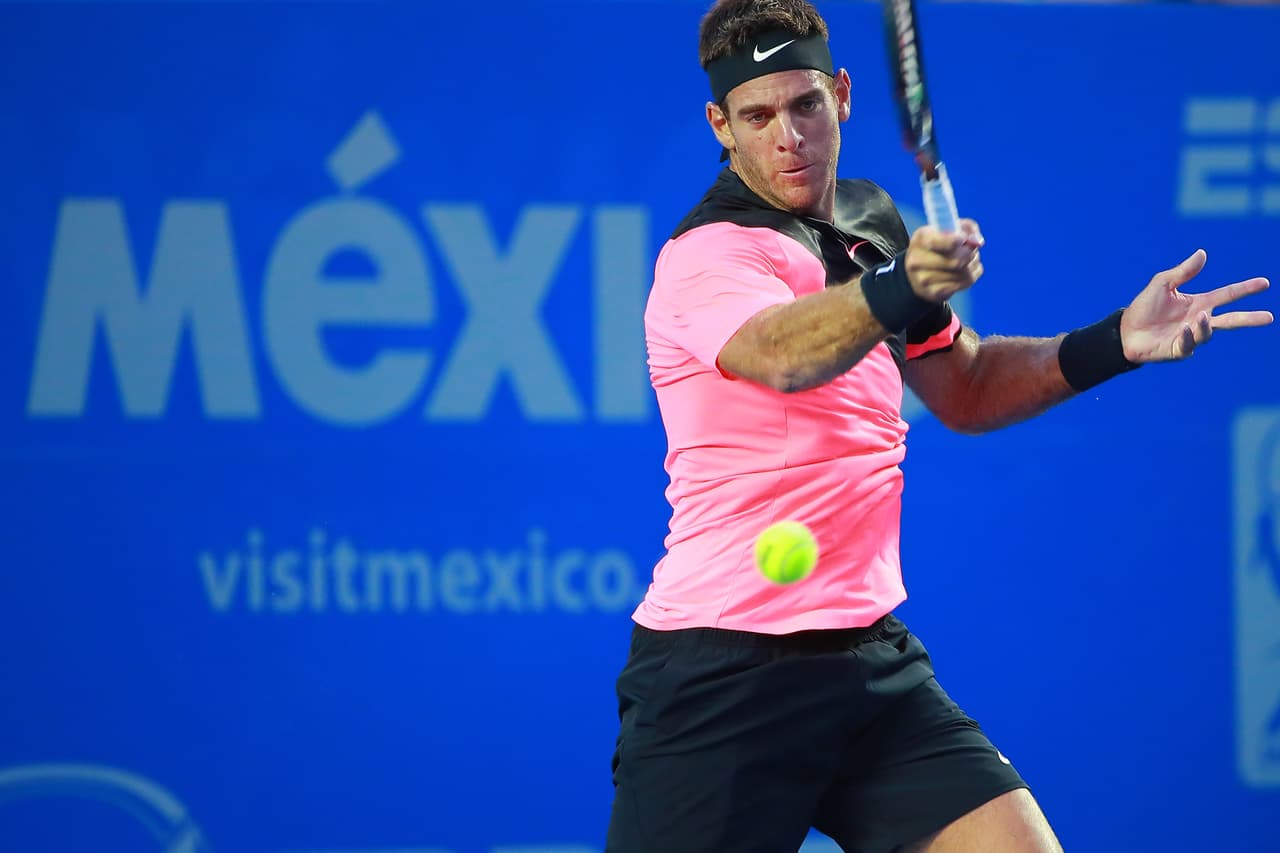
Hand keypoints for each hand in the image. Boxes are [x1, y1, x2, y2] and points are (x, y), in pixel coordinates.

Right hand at [904, 219, 984, 302]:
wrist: (917, 273)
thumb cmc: (938, 246)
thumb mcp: (947, 229)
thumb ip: (967, 228)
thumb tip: (978, 242)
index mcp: (921, 239)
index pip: (944, 242)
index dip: (959, 241)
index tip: (965, 239)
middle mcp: (917, 260)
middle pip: (957, 261)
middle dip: (971, 255)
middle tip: (972, 250)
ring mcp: (924, 279)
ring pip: (963, 273)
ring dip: (973, 265)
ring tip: (970, 261)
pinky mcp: (933, 292)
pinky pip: (963, 284)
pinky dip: (971, 276)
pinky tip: (967, 272)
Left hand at [1120, 249, 1272, 362]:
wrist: (1124, 331)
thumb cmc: (1144, 307)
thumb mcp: (1163, 284)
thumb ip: (1184, 271)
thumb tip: (1202, 253)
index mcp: (1199, 303)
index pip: (1228, 295)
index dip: (1246, 289)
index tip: (1265, 283)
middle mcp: (1199, 320)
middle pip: (1230, 320)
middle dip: (1249, 319)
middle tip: (1269, 317)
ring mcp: (1191, 337)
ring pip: (1207, 333)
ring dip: (1205, 325)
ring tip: (1200, 316)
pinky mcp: (1179, 350)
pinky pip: (1188, 345)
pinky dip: (1188, 337)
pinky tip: (1183, 329)